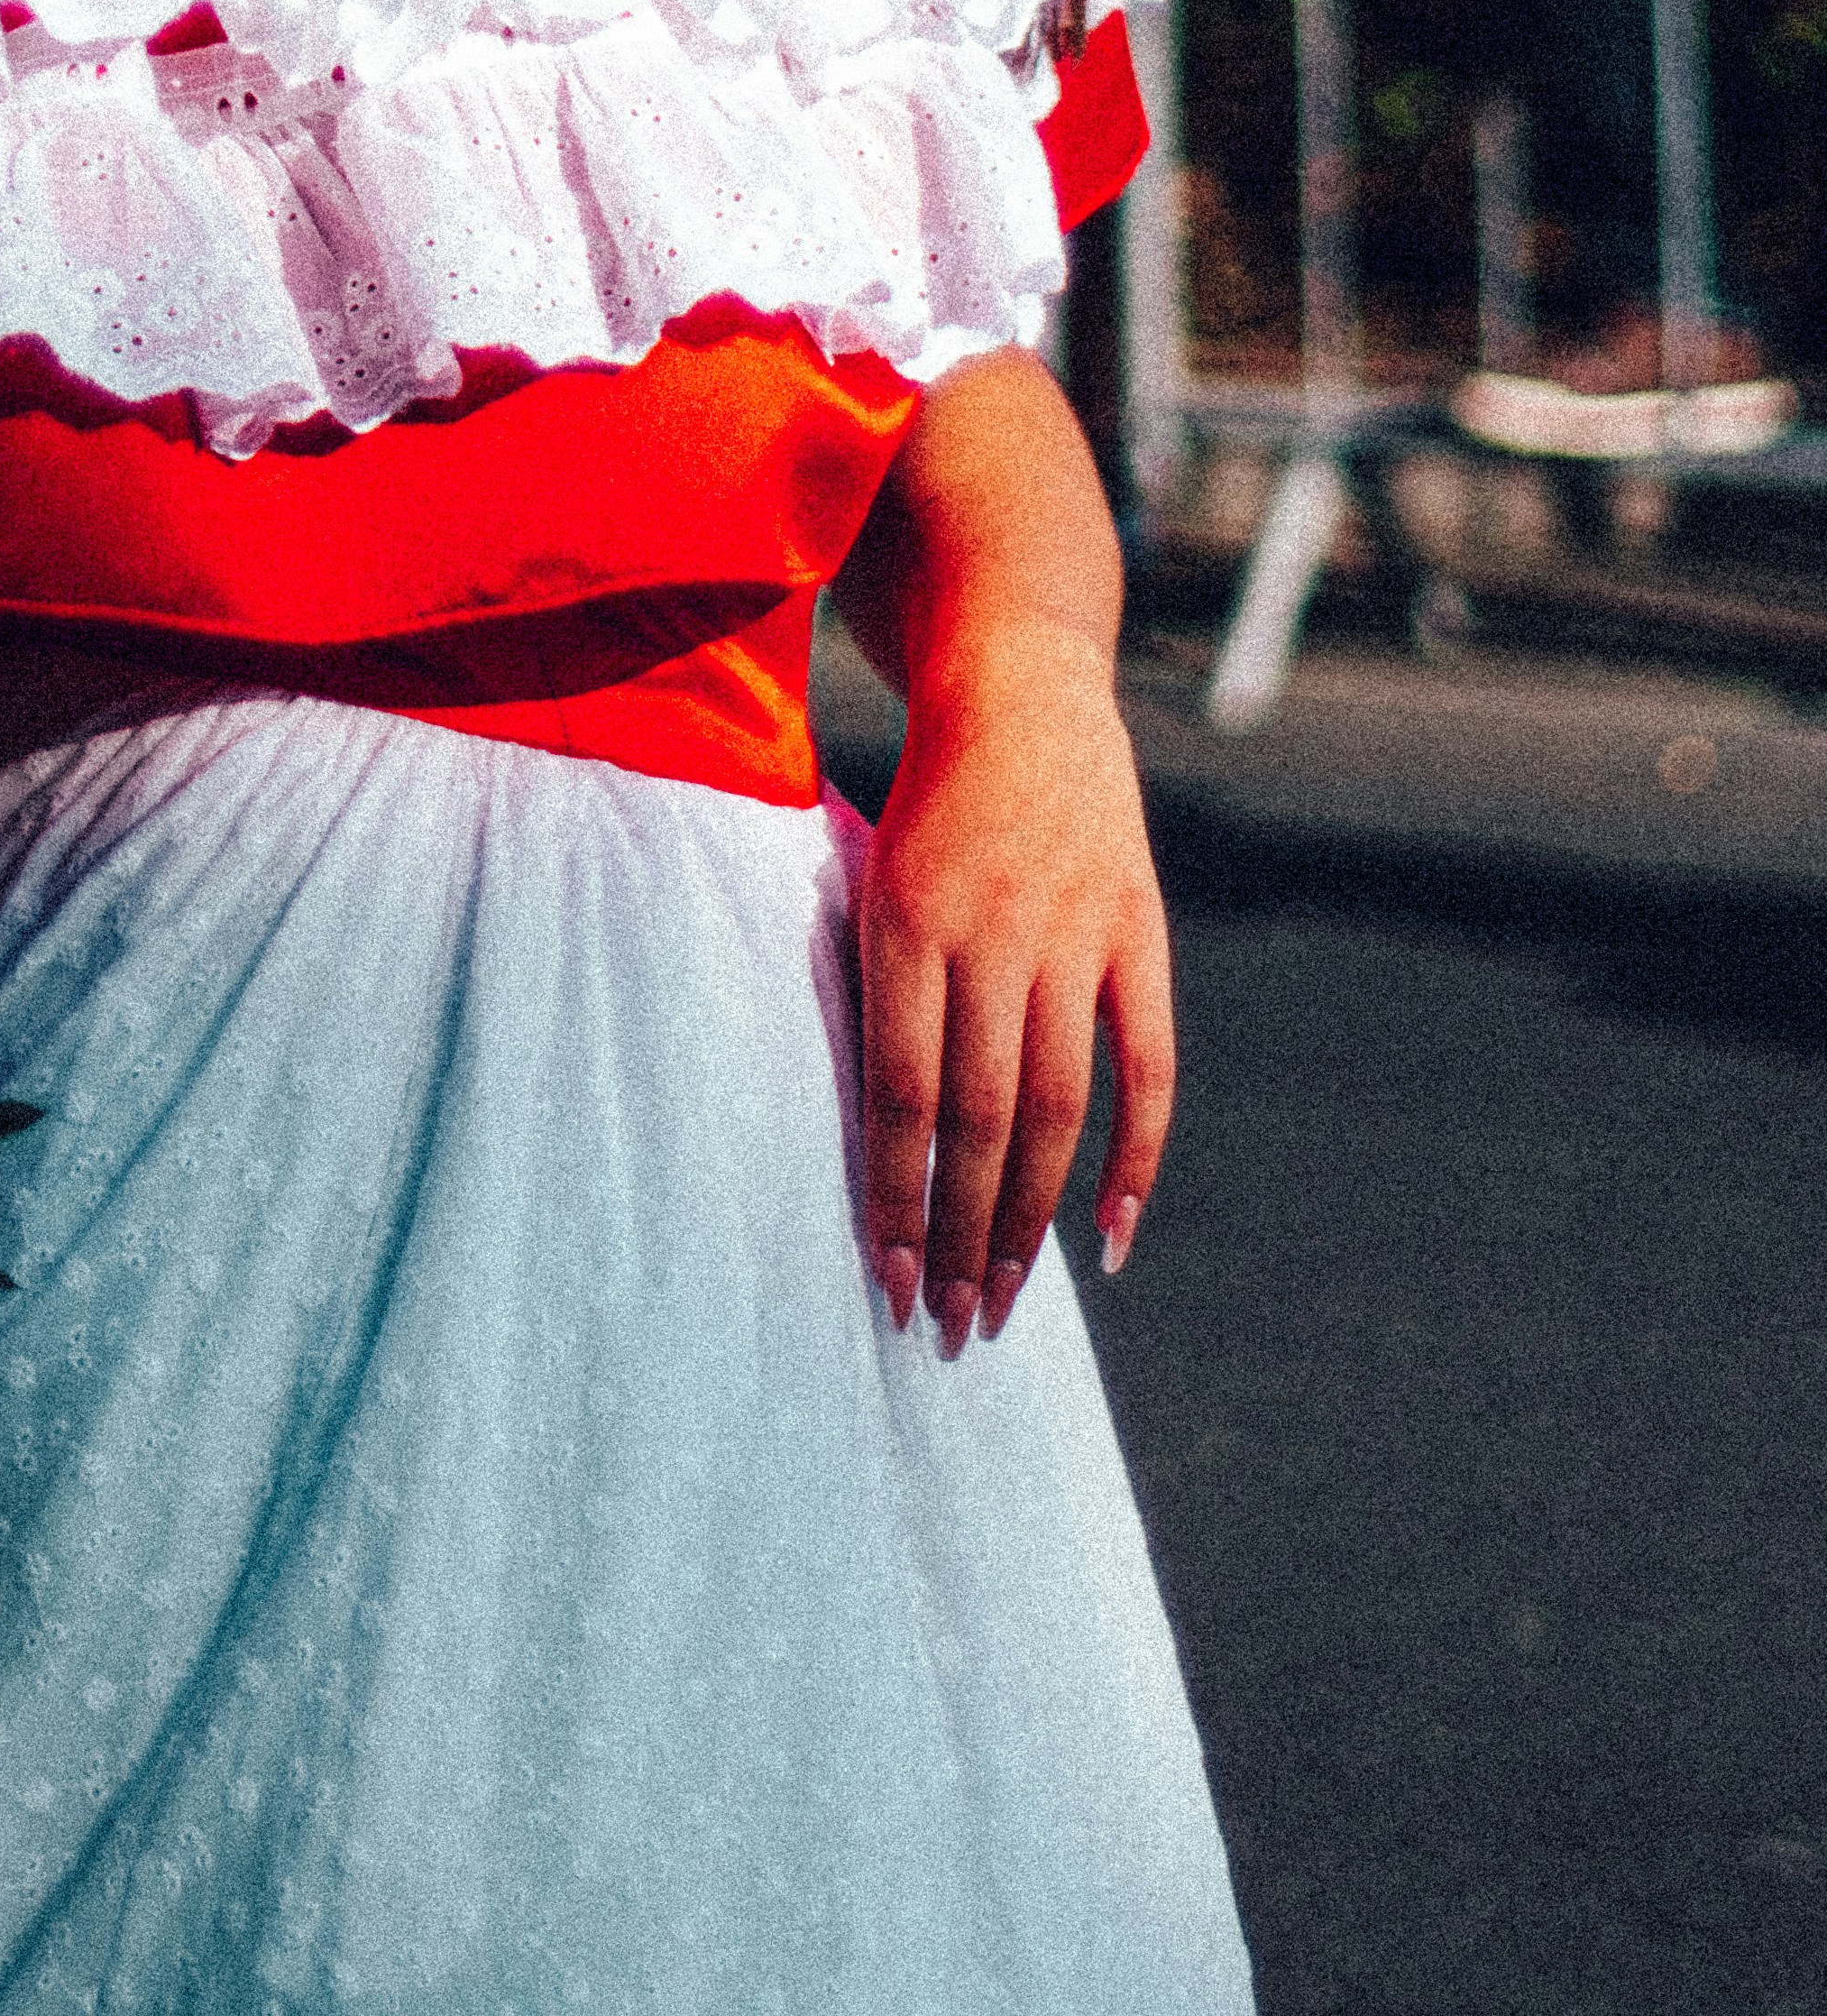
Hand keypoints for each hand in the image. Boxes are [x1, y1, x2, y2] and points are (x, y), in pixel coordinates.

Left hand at [855, 616, 1174, 1357]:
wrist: (1019, 687)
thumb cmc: (920, 801)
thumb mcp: (866, 874)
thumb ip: (874, 992)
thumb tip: (869, 1142)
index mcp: (904, 917)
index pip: (902, 1094)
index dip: (897, 1200)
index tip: (886, 1287)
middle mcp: (991, 930)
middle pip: (979, 1118)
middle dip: (961, 1236)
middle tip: (948, 1328)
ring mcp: (1073, 932)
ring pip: (1057, 1108)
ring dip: (1030, 1218)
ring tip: (1006, 1300)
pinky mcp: (1137, 931)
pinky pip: (1147, 1065)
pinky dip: (1136, 1157)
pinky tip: (1111, 1237)